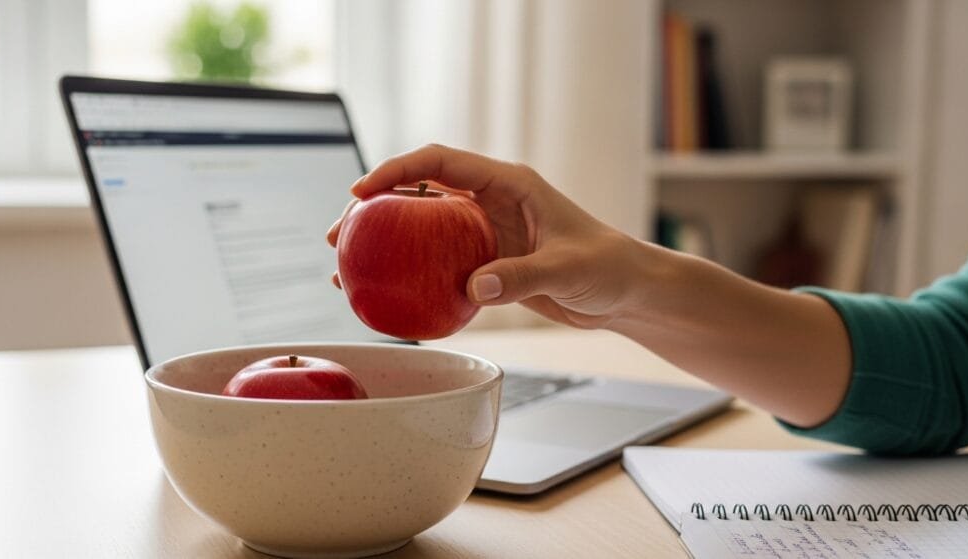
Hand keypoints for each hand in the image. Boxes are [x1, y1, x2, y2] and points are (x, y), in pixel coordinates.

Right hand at [326, 144, 648, 328]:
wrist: (627, 292)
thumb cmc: (608, 267)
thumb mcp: (568, 268)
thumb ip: (522, 276)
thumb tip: (472, 288)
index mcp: (508, 184)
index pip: (441, 163)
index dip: (397, 171)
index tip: (362, 191)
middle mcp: (490, 203)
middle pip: (419, 194)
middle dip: (375, 209)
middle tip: (340, 236)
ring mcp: (486, 235)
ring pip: (423, 232)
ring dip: (386, 246)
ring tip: (347, 270)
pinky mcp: (488, 265)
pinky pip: (439, 266)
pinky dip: (411, 277)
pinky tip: (387, 296)